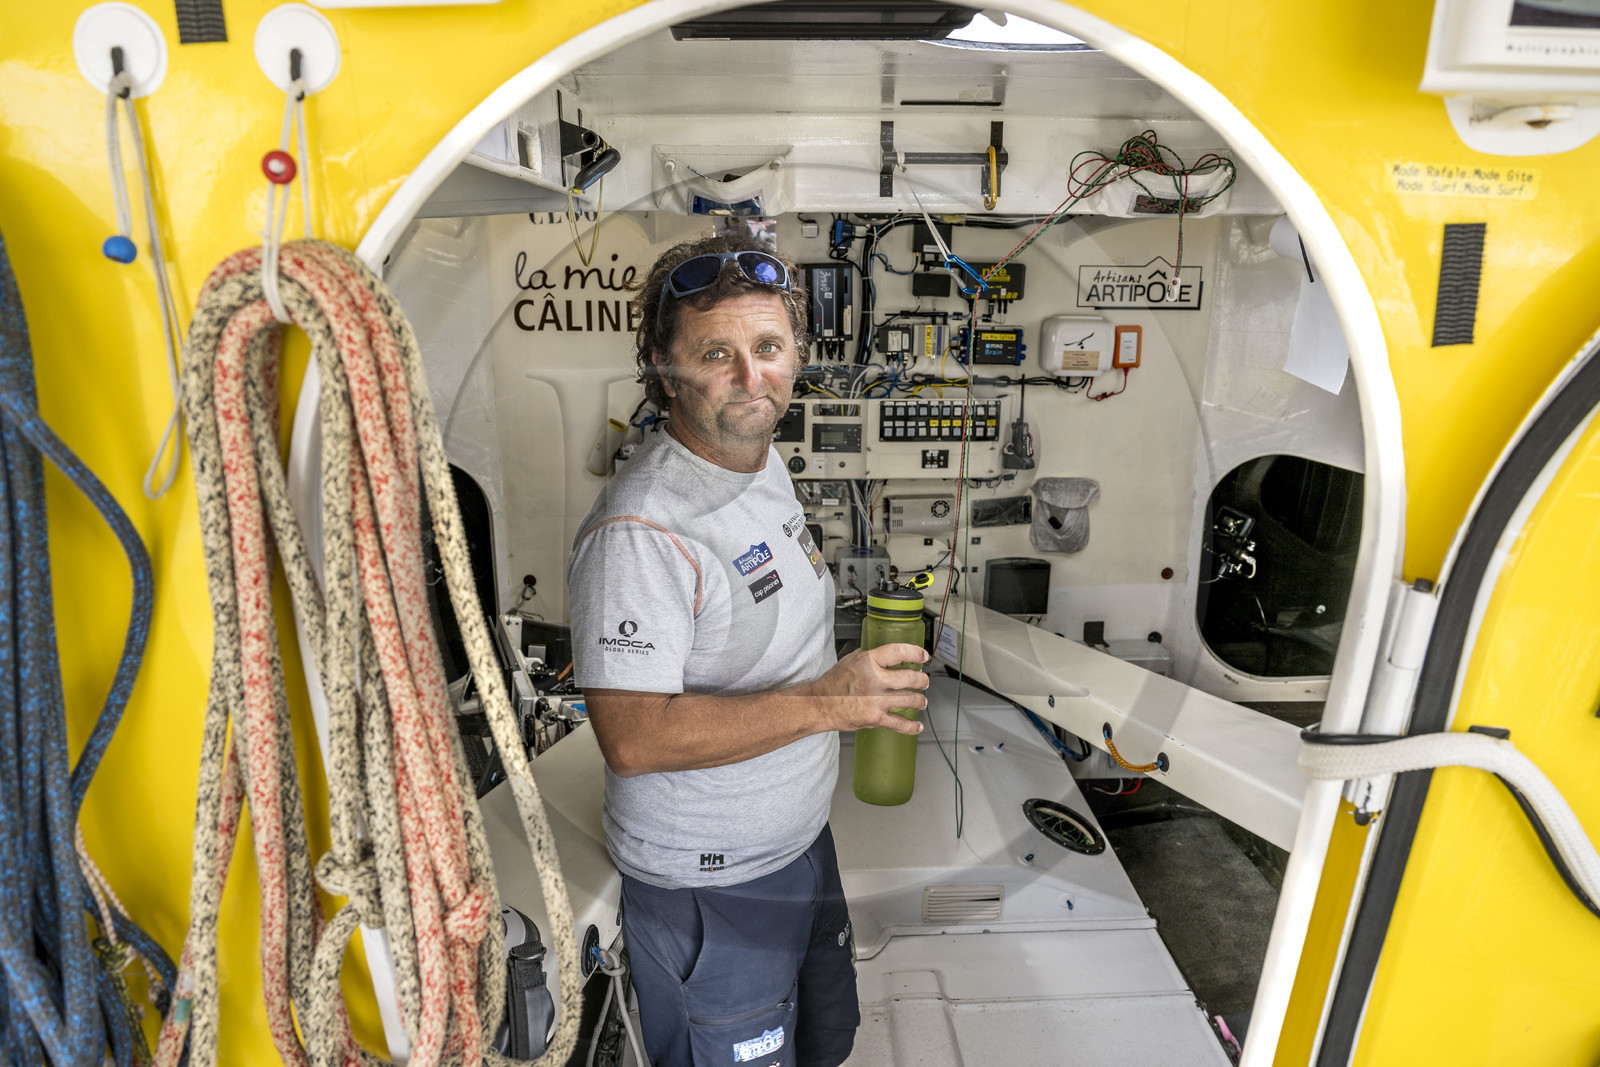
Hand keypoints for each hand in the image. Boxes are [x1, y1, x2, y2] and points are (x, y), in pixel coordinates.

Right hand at [808, 643, 930, 735]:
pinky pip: (899, 723)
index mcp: (868, 662)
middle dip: (922, 680)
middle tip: (924, 681)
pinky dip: (911, 726)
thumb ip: (867, 655)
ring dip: (920, 700)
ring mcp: (876, 700)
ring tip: (922, 700)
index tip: (923, 655)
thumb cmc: (832, 684)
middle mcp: (874, 680)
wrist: (820, 705)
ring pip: (910, 699)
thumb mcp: (848, 660)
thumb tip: (882, 653)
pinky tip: (918, 725)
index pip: (899, 652)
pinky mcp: (875, 717)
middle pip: (910, 677)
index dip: (916, 652)